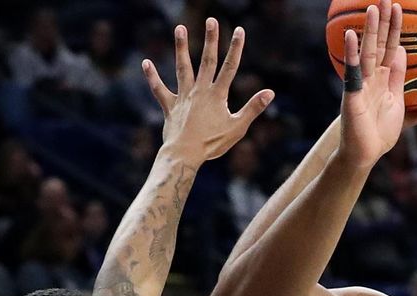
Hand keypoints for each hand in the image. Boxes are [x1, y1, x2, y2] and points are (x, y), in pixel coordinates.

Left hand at [143, 20, 274, 163]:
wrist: (185, 154)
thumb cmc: (213, 143)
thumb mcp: (238, 127)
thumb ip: (253, 108)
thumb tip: (270, 92)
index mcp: (217, 95)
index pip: (230, 67)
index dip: (236, 48)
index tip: (239, 30)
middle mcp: (200, 91)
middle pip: (207, 61)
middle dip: (210, 39)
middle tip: (211, 20)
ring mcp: (183, 97)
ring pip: (182, 68)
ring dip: (180, 47)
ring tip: (179, 28)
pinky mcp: (170, 106)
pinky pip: (159, 89)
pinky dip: (152, 76)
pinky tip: (146, 62)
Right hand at [338, 0, 407, 168]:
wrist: (364, 153)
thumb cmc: (379, 136)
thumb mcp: (403, 118)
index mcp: (385, 80)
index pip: (392, 49)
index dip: (396, 31)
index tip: (400, 10)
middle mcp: (372, 77)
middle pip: (380, 44)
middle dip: (384, 22)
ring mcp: (362, 83)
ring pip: (368, 52)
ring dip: (371, 30)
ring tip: (373, 8)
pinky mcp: (352, 93)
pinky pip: (352, 71)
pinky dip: (351, 53)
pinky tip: (350, 35)